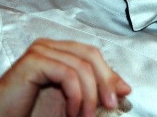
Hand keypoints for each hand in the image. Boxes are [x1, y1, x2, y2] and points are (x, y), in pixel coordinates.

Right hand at [0, 39, 130, 116]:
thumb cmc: (31, 112)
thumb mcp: (73, 102)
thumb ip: (95, 92)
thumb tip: (125, 88)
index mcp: (59, 51)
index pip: (92, 54)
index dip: (109, 74)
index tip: (123, 95)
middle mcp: (49, 46)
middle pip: (90, 55)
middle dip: (105, 82)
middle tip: (110, 106)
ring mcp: (40, 50)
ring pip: (81, 65)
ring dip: (89, 95)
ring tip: (86, 116)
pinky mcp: (33, 61)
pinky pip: (67, 73)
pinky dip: (76, 95)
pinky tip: (72, 112)